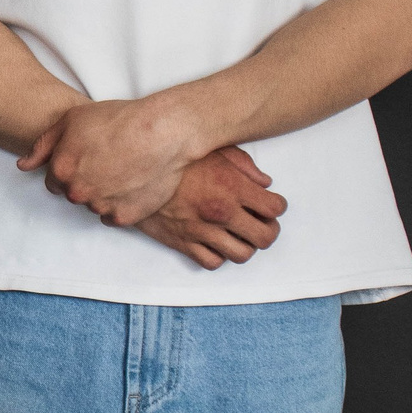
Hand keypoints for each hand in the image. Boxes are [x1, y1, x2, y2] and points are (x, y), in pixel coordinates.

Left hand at [18, 95, 200, 228]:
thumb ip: (42, 145)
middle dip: (84, 181)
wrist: (162, 131)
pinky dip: (120, 204)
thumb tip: (22, 165)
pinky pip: (114, 216)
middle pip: (73, 194)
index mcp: (60, 171)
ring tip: (123, 169)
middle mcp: (77, 193)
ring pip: (93, 205)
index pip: (54, 181)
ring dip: (103, 193)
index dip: (69, 168)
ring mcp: (101, 206)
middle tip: (106, 161)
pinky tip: (131, 184)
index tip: (86, 157)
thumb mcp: (72, 119)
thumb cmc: (118, 119)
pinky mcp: (125, 217)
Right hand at [138, 147, 286, 269]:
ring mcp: (202, 230)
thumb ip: (245, 165)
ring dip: (245, 245)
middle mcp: (221, 212)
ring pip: (242, 254)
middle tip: (261, 222)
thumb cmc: (175, 158)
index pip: (274, 208)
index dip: (277, 206)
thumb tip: (265, 182)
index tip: (270, 203)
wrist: (134, 171)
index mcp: (232, 186)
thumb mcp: (214, 150)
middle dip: (268, 230)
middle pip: (265, 237)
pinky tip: (216, 241)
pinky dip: (219, 255)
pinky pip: (213, 262)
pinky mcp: (183, 242)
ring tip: (239, 234)